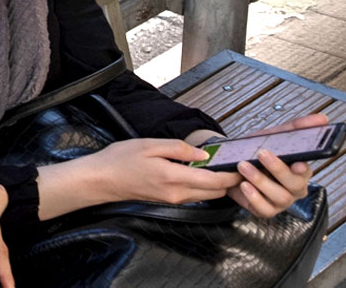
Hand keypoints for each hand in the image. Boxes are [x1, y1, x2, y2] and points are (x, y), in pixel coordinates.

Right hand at [87, 138, 242, 204]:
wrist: (100, 180)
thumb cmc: (120, 160)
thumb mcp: (150, 145)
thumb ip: (179, 149)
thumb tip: (203, 154)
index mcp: (174, 178)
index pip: (215, 182)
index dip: (233, 175)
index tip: (245, 164)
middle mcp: (177, 194)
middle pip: (215, 193)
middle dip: (230, 181)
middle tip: (239, 164)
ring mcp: (172, 199)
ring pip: (206, 196)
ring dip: (218, 185)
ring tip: (225, 166)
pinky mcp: (167, 200)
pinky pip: (194, 195)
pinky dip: (204, 186)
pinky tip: (203, 172)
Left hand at [227, 114, 327, 216]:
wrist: (232, 164)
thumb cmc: (258, 151)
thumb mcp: (275, 136)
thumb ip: (297, 127)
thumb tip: (323, 118)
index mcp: (301, 170)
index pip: (308, 170)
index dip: (303, 168)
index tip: (298, 163)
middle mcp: (295, 187)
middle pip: (294, 185)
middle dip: (278, 169)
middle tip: (261, 154)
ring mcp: (282, 201)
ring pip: (279, 197)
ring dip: (260, 180)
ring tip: (243, 166)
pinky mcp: (266, 210)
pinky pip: (264, 209)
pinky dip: (253, 197)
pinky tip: (244, 185)